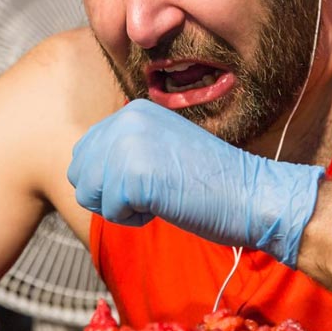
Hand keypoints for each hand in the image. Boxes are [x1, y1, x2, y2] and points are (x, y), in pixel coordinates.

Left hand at [68, 99, 323, 266]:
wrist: (250, 193)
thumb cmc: (211, 180)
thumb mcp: (160, 148)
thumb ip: (126, 150)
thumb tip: (85, 171)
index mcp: (134, 111)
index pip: (86, 152)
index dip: (109, 180)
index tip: (147, 182)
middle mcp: (127, 119)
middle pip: (80, 172)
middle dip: (107, 194)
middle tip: (149, 194)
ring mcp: (130, 145)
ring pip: (89, 193)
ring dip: (119, 208)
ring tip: (157, 199)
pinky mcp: (135, 175)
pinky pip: (109, 211)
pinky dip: (133, 220)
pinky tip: (163, 208)